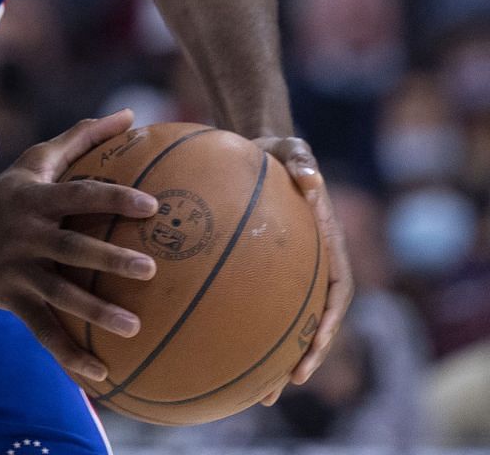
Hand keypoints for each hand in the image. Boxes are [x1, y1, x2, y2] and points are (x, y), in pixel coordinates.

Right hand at [0, 110, 159, 380]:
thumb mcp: (35, 163)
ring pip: (58, 294)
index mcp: (34, 199)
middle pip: (71, 247)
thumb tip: (129, 115)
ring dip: (95, 312)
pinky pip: (42, 330)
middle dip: (108, 258)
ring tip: (134, 327)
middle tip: (149, 268)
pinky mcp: (9, 299)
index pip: (78, 195)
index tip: (152, 206)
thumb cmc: (7, 194)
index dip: (113, 199)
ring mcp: (16, 270)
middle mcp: (25, 234)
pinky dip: (69, 355)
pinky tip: (102, 374)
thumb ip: (81, 138)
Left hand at [249, 136, 351, 407]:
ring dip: (270, 359)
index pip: (335, 293)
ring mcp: (284, 275)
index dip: (327, 323)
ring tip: (253, 393)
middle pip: (311, 324)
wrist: (259, 152)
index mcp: (327, 248)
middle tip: (284, 386)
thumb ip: (302, 162)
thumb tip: (310, 178)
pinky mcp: (255, 273)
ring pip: (280, 325)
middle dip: (301, 358)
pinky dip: (235, 329)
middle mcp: (310, 269)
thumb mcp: (292, 151)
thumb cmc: (278, 153)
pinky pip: (246, 305)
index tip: (315, 345)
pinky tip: (209, 349)